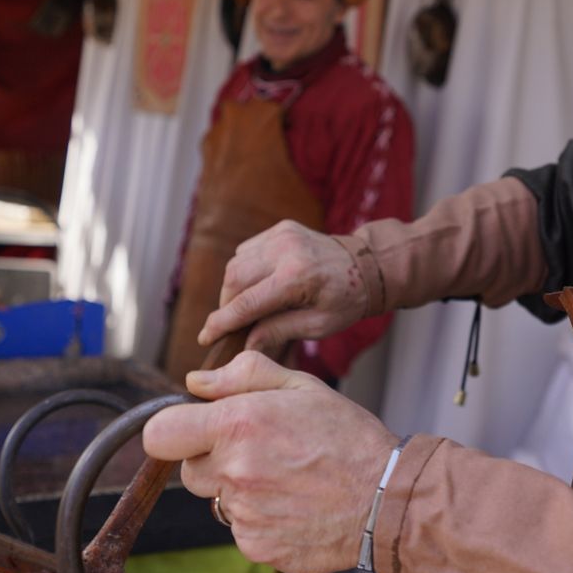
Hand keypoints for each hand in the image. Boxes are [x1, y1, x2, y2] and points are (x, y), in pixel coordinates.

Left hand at [142, 351, 399, 572]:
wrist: (385, 499)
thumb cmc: (349, 438)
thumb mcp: (301, 387)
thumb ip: (242, 376)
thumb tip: (196, 382)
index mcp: (238, 425)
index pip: (161, 434)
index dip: (176, 431)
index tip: (195, 431)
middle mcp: (233, 471)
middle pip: (189, 471)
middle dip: (215, 461)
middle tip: (262, 453)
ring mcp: (243, 514)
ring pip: (218, 501)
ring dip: (241, 491)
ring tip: (288, 480)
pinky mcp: (256, 547)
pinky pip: (241, 530)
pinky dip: (261, 520)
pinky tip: (295, 506)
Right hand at [201, 220, 368, 356]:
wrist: (367, 265)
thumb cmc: (347, 300)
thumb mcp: (318, 325)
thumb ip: (279, 332)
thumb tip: (245, 344)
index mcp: (297, 277)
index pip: (246, 303)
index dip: (221, 322)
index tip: (204, 338)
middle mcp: (286, 250)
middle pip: (233, 279)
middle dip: (225, 305)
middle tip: (229, 325)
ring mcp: (282, 235)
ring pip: (236, 263)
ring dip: (233, 288)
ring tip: (245, 308)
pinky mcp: (281, 228)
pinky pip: (248, 251)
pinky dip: (245, 270)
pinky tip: (258, 285)